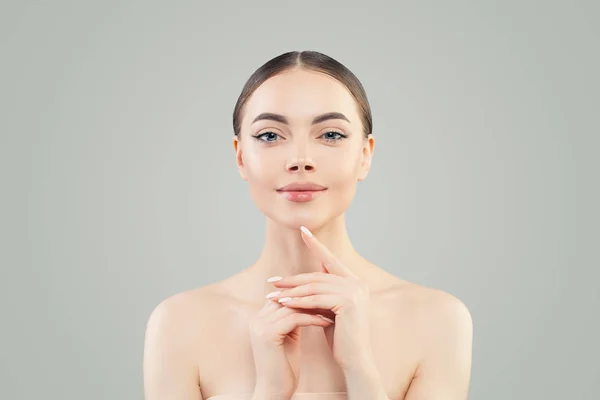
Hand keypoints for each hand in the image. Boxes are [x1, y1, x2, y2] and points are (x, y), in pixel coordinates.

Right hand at [248, 297, 333, 398]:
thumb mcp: (289, 337)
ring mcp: (260, 326)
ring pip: (291, 306)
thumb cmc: (284, 368)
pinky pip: (294, 319)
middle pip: (286, 297)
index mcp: (259, 318)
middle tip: (331, 298)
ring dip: (314, 307)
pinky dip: (312, 318)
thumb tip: (308, 301)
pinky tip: (326, 321)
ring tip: (332, 310)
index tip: (326, 296)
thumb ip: (292, 319)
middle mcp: (256, 319)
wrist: (274, 392)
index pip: (283, 296)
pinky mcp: (267, 335)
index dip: (304, 295)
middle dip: (310, 297)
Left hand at [268, 226, 373, 371]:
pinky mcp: (348, 302)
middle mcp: (357, 282)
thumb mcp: (329, 310)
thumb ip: (322, 293)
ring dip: (291, 291)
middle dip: (293, 278)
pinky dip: (298, 301)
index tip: (302, 229)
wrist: (356, 360)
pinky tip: (283, 303)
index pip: (331, 259)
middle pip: (318, 275)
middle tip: (272, 281)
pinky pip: (316, 299)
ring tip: (272, 295)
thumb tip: (304, 280)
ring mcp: (354, 291)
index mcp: (355, 282)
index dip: (316, 244)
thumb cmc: (341, 338)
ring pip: (315, 286)